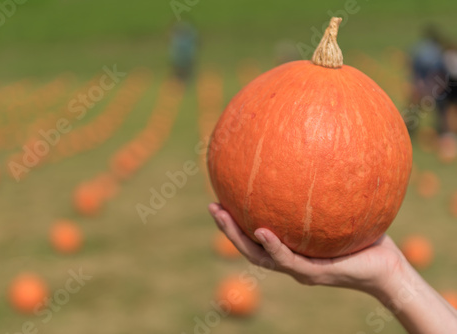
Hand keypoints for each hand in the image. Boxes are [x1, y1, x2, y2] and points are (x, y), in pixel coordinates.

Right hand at [208, 203, 407, 294]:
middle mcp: (289, 259)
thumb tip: (321, 150)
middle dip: (227, 228)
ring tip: (222, 216)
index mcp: (290, 246)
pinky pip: (289, 260)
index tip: (221, 197)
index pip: (255, 234)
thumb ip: (328, 190)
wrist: (387, 266)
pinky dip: (273, 247)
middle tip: (211, 206)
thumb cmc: (365, 234)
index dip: (236, 220)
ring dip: (237, 237)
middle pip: (249, 246)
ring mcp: (299, 268)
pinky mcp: (314, 273)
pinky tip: (262, 231)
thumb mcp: (343, 207)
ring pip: (259, 256)